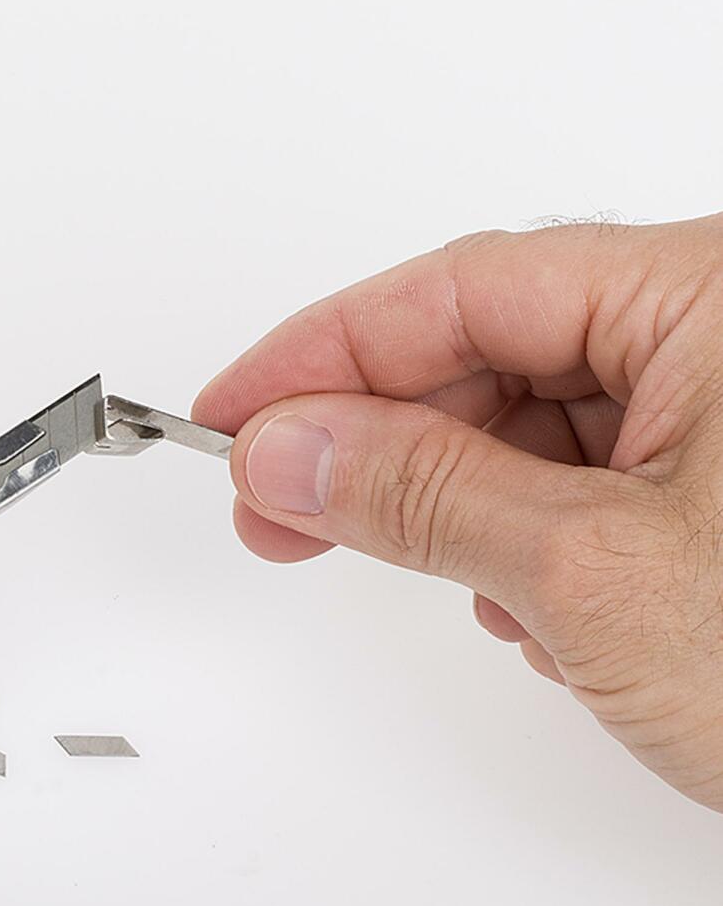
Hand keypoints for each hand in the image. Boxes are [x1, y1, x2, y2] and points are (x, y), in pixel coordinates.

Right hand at [194, 217, 722, 811]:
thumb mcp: (594, 574)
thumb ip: (418, 493)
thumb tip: (285, 449)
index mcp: (716, 296)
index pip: (463, 287)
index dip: (322, 353)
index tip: (231, 415)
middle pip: (493, 352)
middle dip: (380, 442)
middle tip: (278, 506)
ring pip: (532, 429)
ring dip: (463, 512)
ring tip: (472, 596)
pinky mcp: (720, 494)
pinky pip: (582, 487)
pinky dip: (530, 549)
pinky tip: (541, 617)